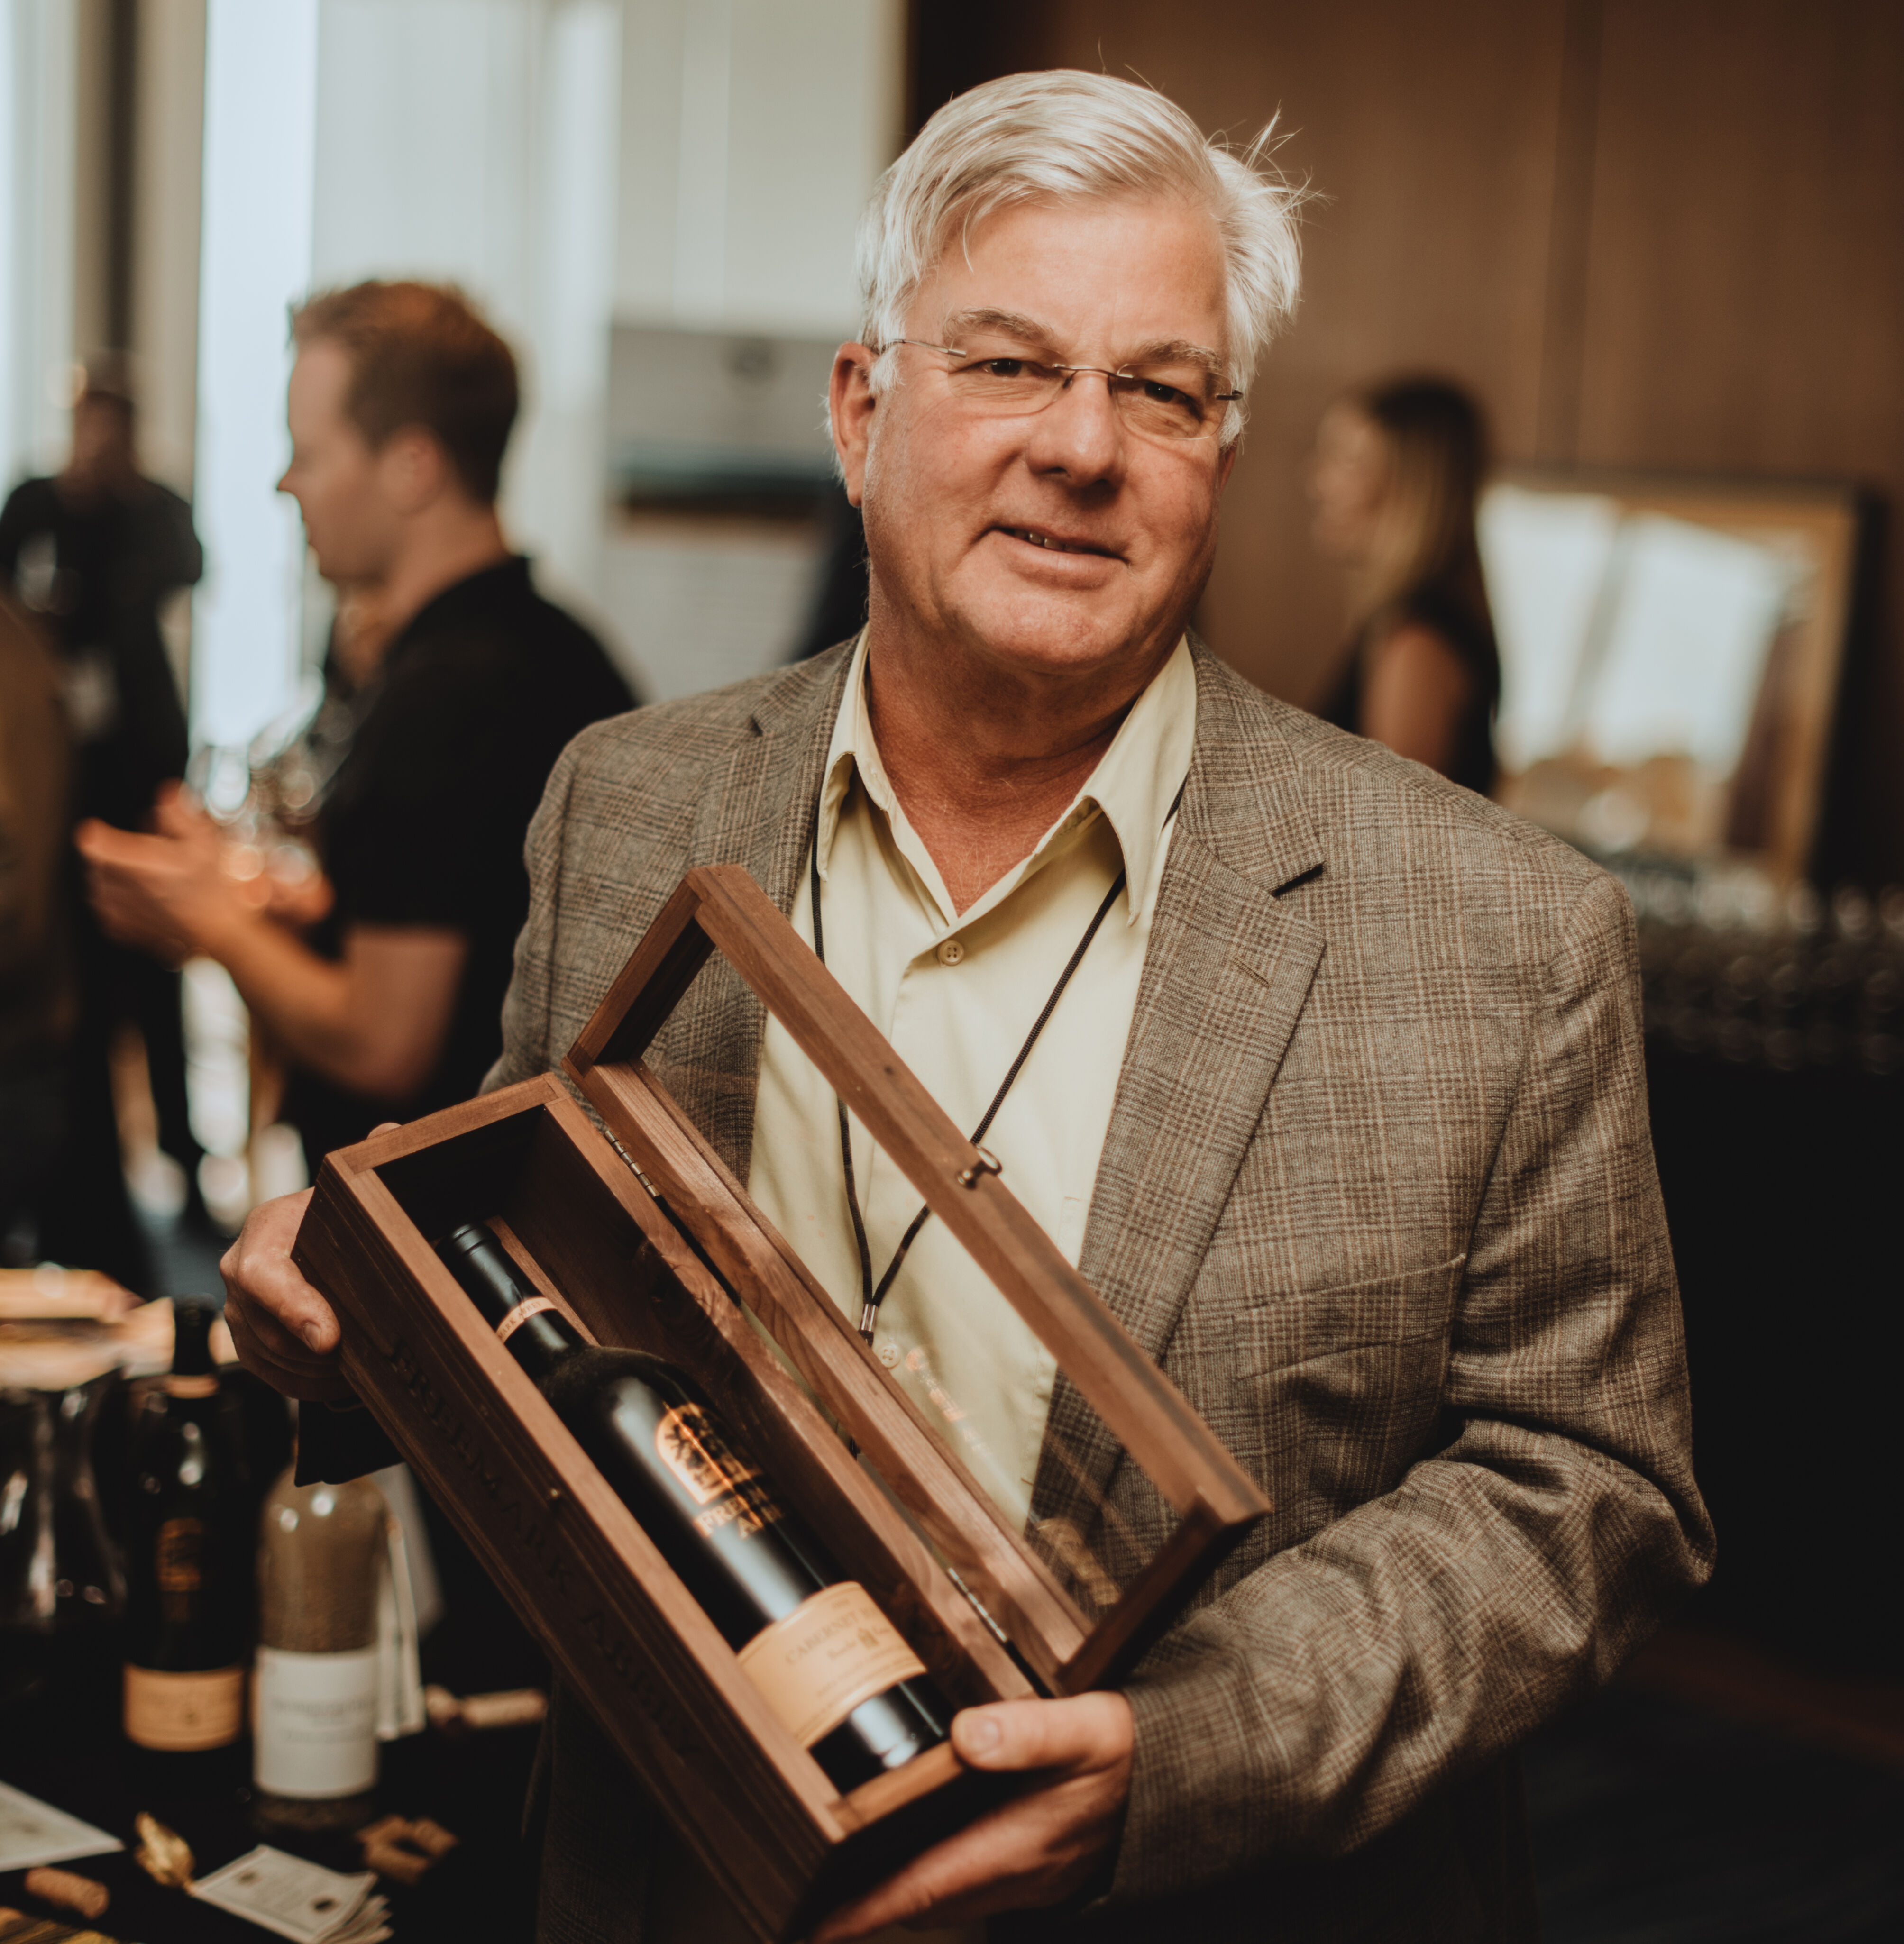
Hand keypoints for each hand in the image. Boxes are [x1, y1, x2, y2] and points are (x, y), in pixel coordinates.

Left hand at [77, 785, 255, 961]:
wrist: (221, 934)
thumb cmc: (216, 891)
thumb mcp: (207, 843)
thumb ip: (182, 816)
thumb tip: (166, 794)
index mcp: (140, 864)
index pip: (94, 843)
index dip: (98, 835)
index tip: (99, 831)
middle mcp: (123, 888)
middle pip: (96, 863)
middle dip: (114, 855)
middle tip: (146, 857)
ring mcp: (120, 911)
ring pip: (98, 885)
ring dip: (113, 877)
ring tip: (143, 878)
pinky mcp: (120, 929)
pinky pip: (106, 908)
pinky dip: (117, 901)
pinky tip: (142, 899)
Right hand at [219, 1188, 351, 1402]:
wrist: (316, 1218)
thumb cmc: (339, 1215)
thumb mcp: (350, 1213)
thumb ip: (363, 1235)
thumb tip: (397, 1266)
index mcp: (266, 1229)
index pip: (264, 1276)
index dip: (296, 1311)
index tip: (329, 1339)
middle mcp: (240, 1267)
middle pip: (271, 1330)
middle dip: (323, 1355)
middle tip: (367, 1360)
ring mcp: (239, 1304)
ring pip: (273, 1357)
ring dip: (319, 1371)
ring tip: (361, 1369)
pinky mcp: (244, 1333)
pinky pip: (270, 1371)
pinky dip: (308, 1382)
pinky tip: (341, 1379)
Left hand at [812, 1691, 1132, 1939]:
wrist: (1185, 1780)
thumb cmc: (1132, 1753)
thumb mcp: (1084, 1729)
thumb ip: (1026, 1732)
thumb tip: (964, 1734)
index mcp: (1013, 1847)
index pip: (918, 1891)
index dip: (860, 1913)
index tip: (811, 1927)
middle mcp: (1016, 1873)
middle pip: (922, 1904)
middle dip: (867, 1908)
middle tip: (814, 1892)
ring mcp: (1029, 1876)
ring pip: (946, 1899)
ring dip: (901, 1894)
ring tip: (853, 1872)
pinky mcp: (1040, 1867)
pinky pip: (972, 1887)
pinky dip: (936, 1878)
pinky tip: (924, 1846)